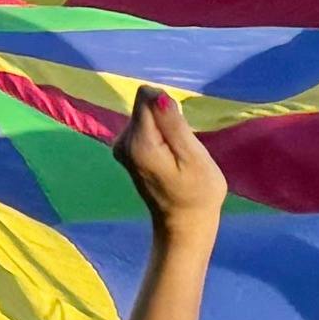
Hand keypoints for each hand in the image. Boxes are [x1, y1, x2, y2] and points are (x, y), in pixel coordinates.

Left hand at [114, 86, 228, 227]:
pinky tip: (168, 157)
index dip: (169, 107)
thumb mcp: (194, 157)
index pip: (147, 96)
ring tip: (176, 155)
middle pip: (145, 105)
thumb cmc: (198, 192)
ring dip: (164, 128)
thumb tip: (157, 96)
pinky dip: (159, 135)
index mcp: (139, 143)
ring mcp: (121, 147)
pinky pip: (144, 125)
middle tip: (181, 148)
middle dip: (167, 118)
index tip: (181, 131)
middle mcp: (122, 141)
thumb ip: (174, 125)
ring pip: (146, 114)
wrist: (183, 224)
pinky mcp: (125, 149)